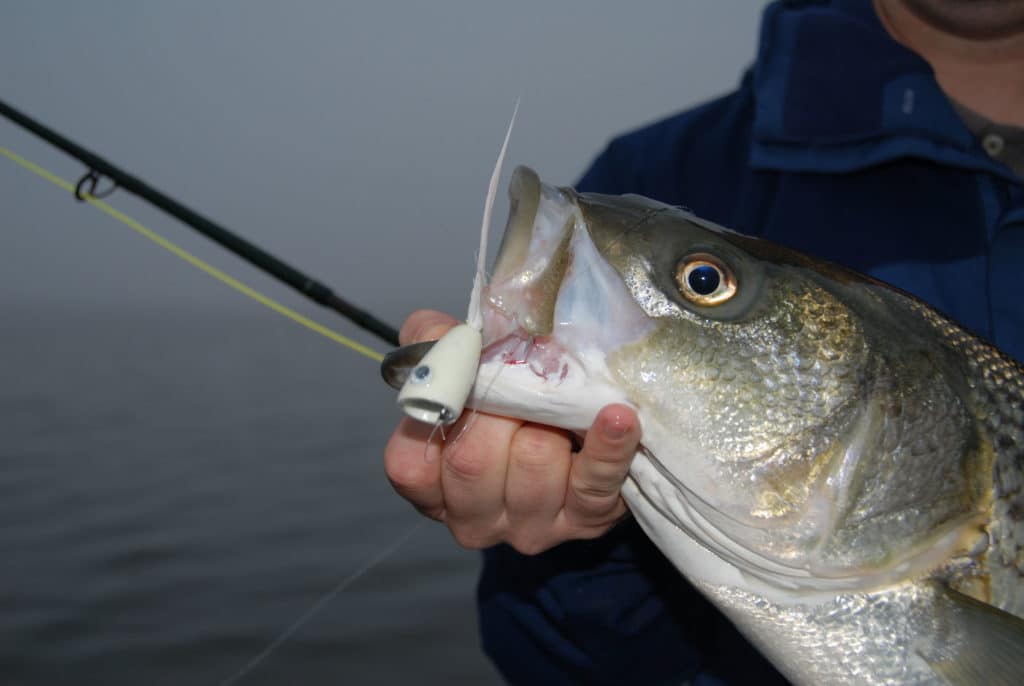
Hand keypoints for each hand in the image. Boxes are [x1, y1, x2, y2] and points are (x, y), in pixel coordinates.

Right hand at [383, 309, 640, 554]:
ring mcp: (529, 527)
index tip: (463, 381)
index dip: (439, 415)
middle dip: (501, 411)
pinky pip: (594, 483)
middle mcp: (471, 517)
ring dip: (553, 424)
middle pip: (473, 463)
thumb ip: (439, 343)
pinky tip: (617, 417)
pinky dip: (607, 445)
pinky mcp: (585, 521)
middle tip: (523, 380)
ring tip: (563, 406)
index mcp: (431, 483)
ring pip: (534, 468)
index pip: (410, 465)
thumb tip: (436, 333)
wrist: (578, 433)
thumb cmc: (508, 401)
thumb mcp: (466, 366)